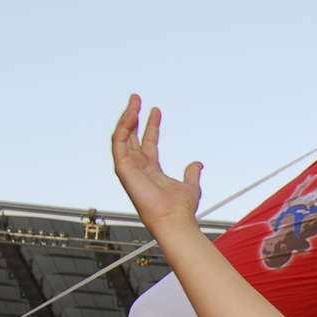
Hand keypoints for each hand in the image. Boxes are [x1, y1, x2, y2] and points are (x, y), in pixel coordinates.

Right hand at [111, 94, 203, 229]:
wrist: (174, 219)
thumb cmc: (181, 209)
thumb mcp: (191, 186)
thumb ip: (192, 174)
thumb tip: (197, 164)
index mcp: (151, 171)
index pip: (148, 143)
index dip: (152, 126)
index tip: (156, 110)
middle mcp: (137, 168)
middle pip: (132, 137)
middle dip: (134, 116)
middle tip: (137, 98)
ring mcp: (128, 168)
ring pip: (122, 137)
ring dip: (127, 117)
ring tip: (134, 101)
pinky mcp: (122, 168)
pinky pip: (118, 142)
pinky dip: (123, 127)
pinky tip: (131, 114)